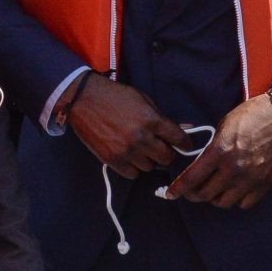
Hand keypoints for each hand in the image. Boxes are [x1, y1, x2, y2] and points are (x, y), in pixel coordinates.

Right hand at [66, 74, 185, 177]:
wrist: (84, 99)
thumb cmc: (115, 96)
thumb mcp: (143, 100)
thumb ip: (162, 117)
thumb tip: (187, 129)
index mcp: (152, 120)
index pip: (179, 139)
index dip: (185, 144)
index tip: (184, 145)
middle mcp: (141, 138)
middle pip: (167, 158)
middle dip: (166, 152)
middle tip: (159, 147)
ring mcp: (126, 150)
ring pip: (150, 167)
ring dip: (148, 160)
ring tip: (139, 149)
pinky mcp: (112, 159)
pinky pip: (132, 174)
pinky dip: (133, 167)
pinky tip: (129, 156)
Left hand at [164, 94, 271, 209]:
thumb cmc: (253, 115)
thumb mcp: (225, 125)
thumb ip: (213, 147)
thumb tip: (202, 161)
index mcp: (220, 151)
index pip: (192, 178)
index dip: (178, 188)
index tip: (170, 193)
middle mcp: (233, 169)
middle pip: (205, 194)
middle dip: (194, 194)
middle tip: (192, 191)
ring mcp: (249, 180)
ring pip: (223, 202)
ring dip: (215, 197)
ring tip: (214, 189)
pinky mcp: (264, 185)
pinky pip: (244, 203)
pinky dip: (236, 200)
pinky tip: (235, 190)